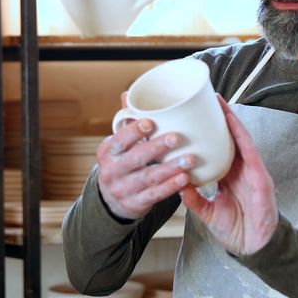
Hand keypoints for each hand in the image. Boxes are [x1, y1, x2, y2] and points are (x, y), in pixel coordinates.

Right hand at [96, 92, 195, 219]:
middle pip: (135, 158)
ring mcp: (123, 189)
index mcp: (108, 151)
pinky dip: (170, 187)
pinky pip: (155, 195)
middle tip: (177, 138)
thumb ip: (127, 122)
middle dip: (156, 148)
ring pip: (148, 177)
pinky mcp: (136, 204)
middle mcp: (112, 170)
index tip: (151, 122)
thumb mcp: (119, 145)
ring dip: (170, 168)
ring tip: (190, 160)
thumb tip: (129, 93)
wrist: (113, 202)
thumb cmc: (122, 163)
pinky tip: (185, 180)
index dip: (134, 131)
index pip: (119, 139)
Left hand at [181, 95, 278, 255]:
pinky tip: (233, 123)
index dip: (210, 132)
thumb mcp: (208, 212)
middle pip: (231, 138)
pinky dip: (242, 137)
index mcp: (230, 176)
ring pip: (242, 140)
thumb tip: (176, 184)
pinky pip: (251, 153)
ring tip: (219, 103)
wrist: (255, 249)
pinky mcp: (260, 179)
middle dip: (221, 118)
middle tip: (207, 98)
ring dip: (231, 120)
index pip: (219, 148)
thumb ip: (193, 199)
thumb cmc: (236, 230)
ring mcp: (253, 172)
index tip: (195, 116)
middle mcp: (242, 170)